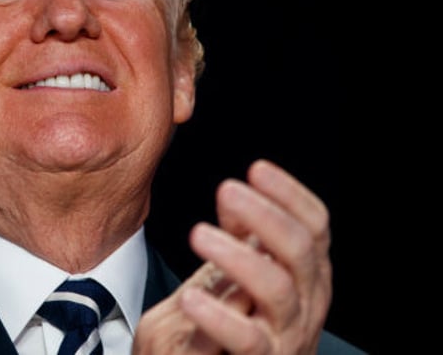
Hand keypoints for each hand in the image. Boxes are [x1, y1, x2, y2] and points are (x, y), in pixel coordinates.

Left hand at [133, 159, 332, 353]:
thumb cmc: (235, 328)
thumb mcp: (241, 276)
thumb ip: (242, 239)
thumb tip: (232, 195)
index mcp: (305, 276)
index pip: (315, 226)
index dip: (290, 194)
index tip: (257, 169)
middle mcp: (305, 303)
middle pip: (300, 250)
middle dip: (265, 214)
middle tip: (227, 190)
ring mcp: (287, 336)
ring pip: (277, 288)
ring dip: (238, 255)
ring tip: (198, 234)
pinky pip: (248, 339)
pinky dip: (219, 317)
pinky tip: (192, 298)